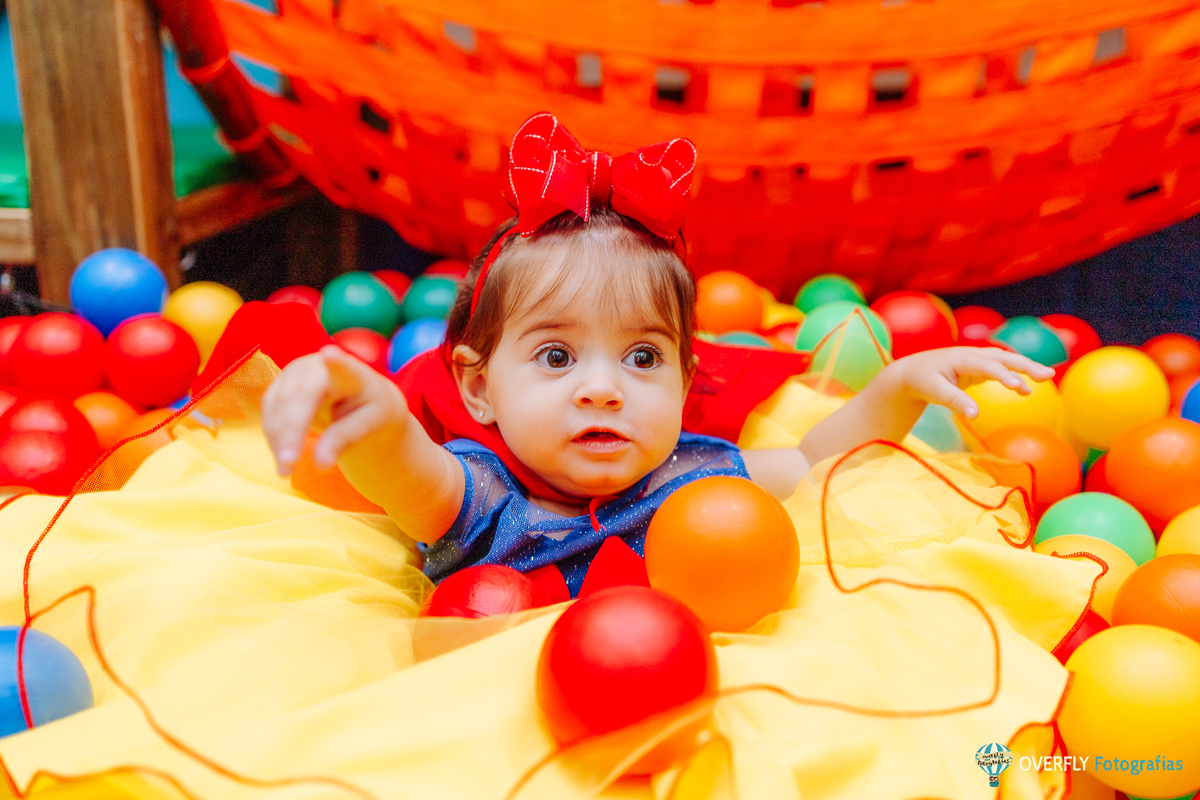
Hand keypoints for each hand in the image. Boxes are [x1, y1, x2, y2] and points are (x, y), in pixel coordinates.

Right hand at [261, 345, 407, 475]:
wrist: (358, 395)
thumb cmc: (368, 408)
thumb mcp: (369, 424)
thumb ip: (345, 439)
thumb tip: (320, 464)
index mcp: (350, 372)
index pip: (341, 366)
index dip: (334, 362)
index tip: (330, 355)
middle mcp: (317, 366)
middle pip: (297, 397)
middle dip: (290, 433)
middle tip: (288, 469)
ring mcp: (294, 373)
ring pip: (277, 407)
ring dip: (277, 440)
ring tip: (286, 472)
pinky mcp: (279, 386)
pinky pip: (270, 414)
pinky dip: (274, 438)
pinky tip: (283, 457)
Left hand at [890, 347, 1055, 419]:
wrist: (912, 371)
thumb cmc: (922, 380)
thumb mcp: (933, 392)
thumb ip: (954, 401)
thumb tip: (975, 416)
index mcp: (960, 358)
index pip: (986, 365)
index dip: (1004, 375)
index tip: (1019, 387)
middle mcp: (972, 354)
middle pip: (1002, 358)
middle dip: (1025, 365)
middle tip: (1047, 375)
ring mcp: (976, 358)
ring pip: (1004, 360)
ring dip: (1025, 367)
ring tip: (1045, 377)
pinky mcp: (978, 366)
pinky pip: (1000, 368)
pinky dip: (1014, 374)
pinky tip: (1026, 388)